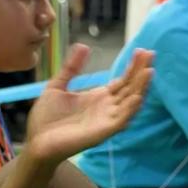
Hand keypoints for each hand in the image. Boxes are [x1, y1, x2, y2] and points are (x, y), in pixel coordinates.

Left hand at [24, 45, 154, 163]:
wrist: (37, 142)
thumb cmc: (47, 118)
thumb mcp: (57, 86)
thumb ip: (71, 68)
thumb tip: (83, 46)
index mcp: (98, 97)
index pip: (122, 80)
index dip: (133, 67)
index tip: (142, 50)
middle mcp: (107, 108)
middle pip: (130, 88)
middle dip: (141, 72)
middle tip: (151, 53)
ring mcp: (106, 120)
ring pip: (130, 103)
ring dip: (140, 88)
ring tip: (149, 71)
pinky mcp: (102, 132)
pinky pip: (120, 121)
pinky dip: (130, 109)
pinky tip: (136, 97)